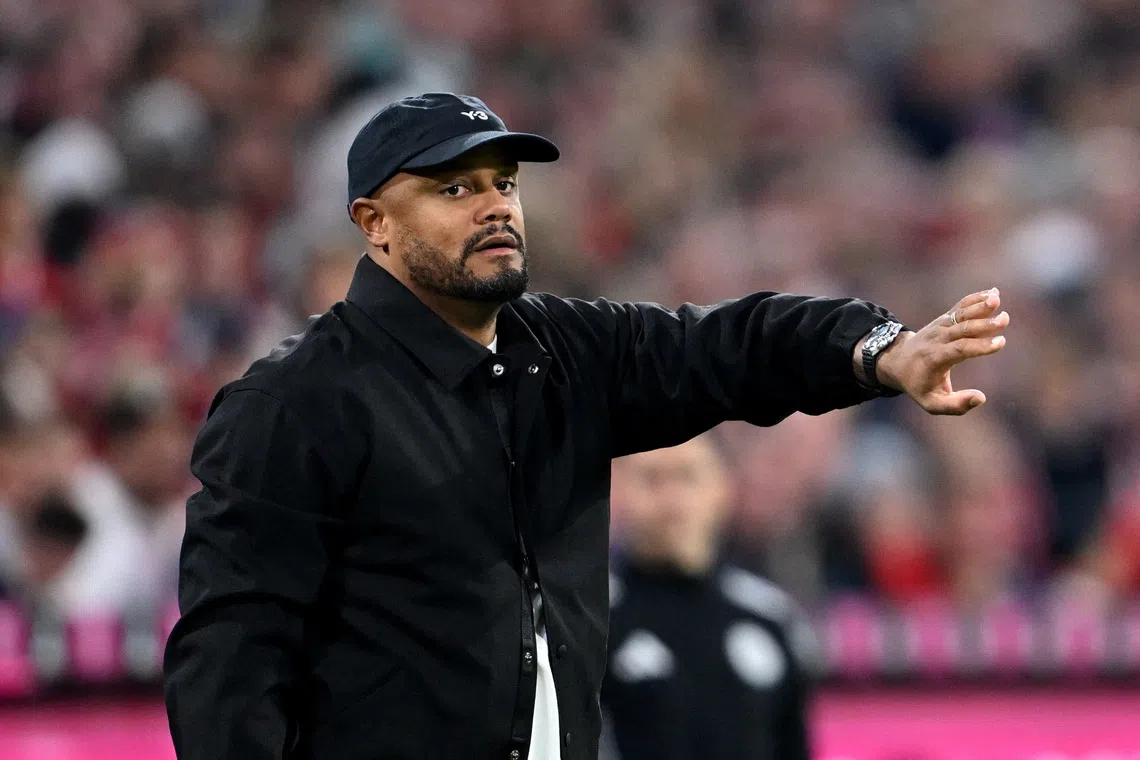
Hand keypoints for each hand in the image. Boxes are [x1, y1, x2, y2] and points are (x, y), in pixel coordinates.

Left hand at [875, 288, 1008, 414]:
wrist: (897, 363)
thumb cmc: (918, 385)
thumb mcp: (931, 403)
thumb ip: (955, 406)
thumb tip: (981, 398)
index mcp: (935, 359)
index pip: (958, 349)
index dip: (979, 346)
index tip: (999, 343)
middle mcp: (937, 339)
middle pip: (962, 328)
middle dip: (983, 323)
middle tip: (1005, 319)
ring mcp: (940, 326)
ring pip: (960, 314)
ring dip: (979, 306)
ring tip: (997, 297)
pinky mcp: (944, 319)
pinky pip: (960, 307)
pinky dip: (975, 299)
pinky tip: (993, 293)